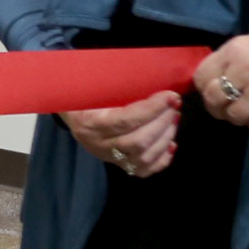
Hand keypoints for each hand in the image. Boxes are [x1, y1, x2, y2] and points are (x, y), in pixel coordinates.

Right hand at [64, 91, 181, 175]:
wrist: (73, 116)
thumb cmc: (86, 97)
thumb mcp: (93, 88)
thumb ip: (115, 86)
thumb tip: (148, 78)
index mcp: (90, 123)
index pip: (126, 121)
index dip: (152, 109)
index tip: (170, 95)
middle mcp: (99, 145)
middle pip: (139, 141)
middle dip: (162, 121)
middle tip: (174, 104)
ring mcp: (110, 158)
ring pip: (145, 157)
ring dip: (166, 137)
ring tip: (173, 118)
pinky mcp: (120, 166)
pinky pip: (146, 170)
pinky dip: (163, 158)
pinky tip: (171, 143)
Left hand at [200, 25, 248, 132]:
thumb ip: (233, 62)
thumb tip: (213, 85)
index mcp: (236, 49)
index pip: (202, 78)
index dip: (206, 92)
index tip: (216, 97)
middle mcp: (247, 66)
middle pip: (215, 99)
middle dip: (220, 109)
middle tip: (233, 109)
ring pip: (237, 115)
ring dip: (243, 119)